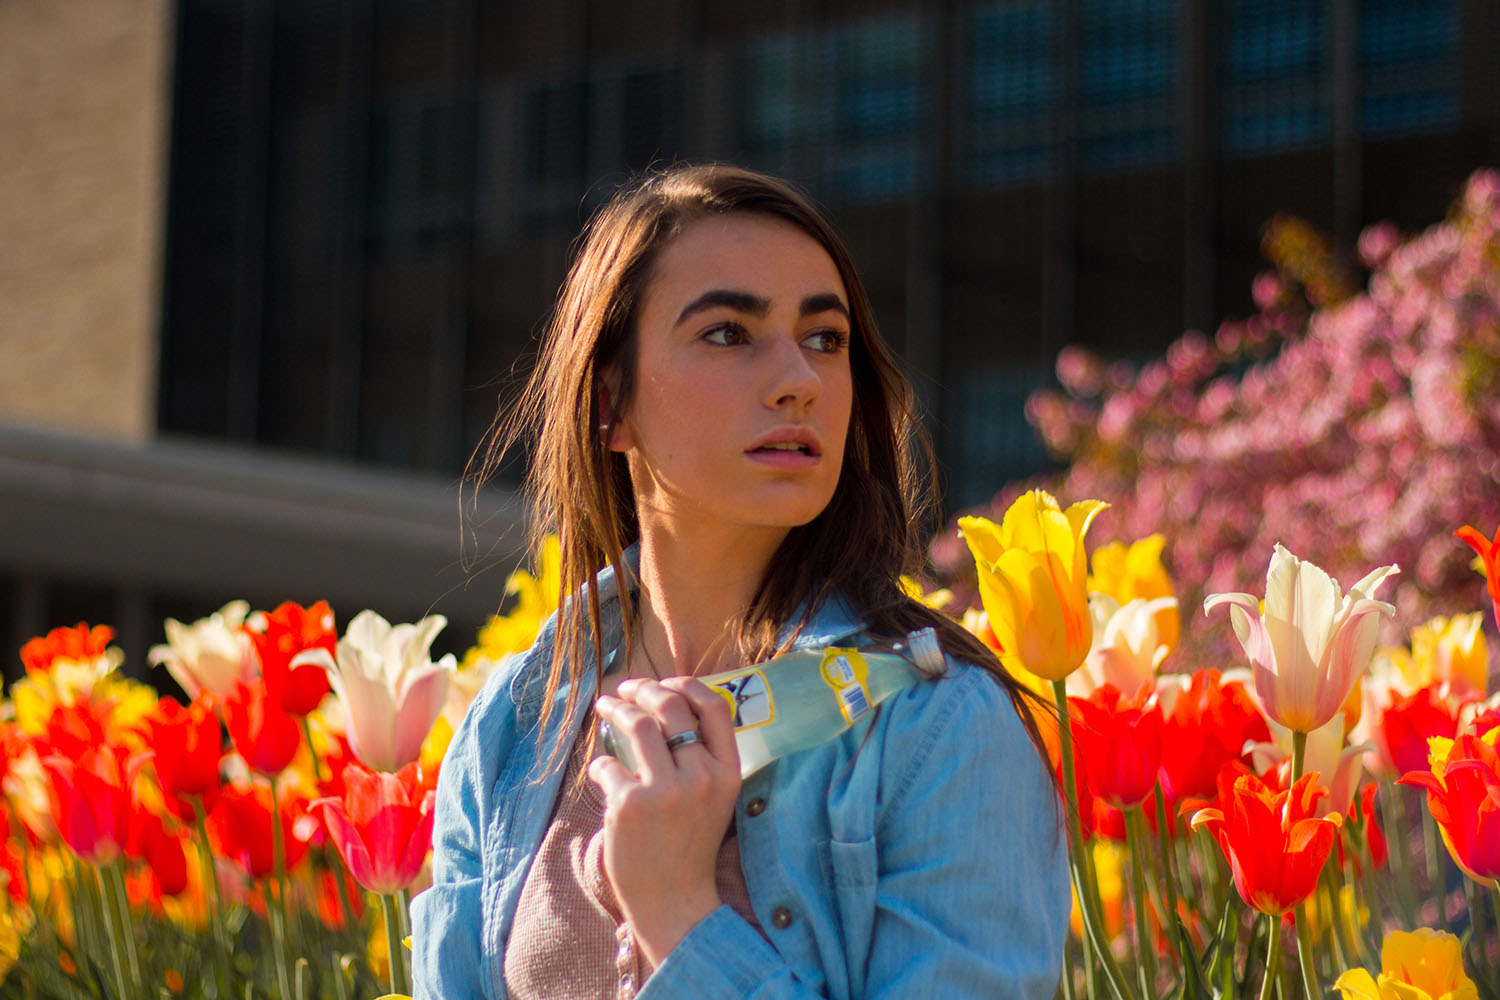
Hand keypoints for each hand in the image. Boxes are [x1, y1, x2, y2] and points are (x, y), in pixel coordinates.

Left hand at [588, 676, 741, 964]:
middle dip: (643, 688)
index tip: (665, 682)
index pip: (714, 707)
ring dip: (616, 708)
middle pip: (671, 706)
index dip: (687, 684)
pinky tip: (601, 771)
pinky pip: (607, 765)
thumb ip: (700, 757)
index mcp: (727, 772)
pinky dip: (600, 764)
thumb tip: (666, 702)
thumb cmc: (689, 845)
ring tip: (604, 706)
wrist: (674, 901)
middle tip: (625, 688)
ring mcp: (665, 790)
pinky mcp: (630, 805)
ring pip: (637, 724)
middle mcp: (701, 776)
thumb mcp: (713, 798)